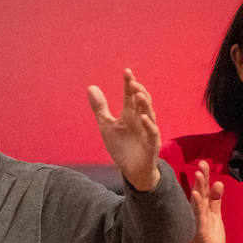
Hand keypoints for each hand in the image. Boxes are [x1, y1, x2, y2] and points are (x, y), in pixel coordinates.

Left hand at [88, 69, 160, 191]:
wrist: (132, 171)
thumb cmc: (122, 147)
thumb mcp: (106, 126)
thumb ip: (100, 108)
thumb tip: (90, 87)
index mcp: (130, 115)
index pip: (131, 96)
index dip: (129, 84)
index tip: (127, 71)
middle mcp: (141, 121)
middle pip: (142, 102)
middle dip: (138, 91)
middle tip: (132, 81)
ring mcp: (147, 132)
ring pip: (149, 115)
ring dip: (145, 104)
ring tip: (139, 94)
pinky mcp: (151, 145)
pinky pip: (152, 133)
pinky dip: (148, 125)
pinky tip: (143, 117)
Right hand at [177, 161, 225, 242]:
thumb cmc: (209, 238)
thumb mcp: (215, 215)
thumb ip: (215, 200)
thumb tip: (218, 182)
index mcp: (204, 208)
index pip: (204, 189)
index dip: (205, 177)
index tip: (203, 163)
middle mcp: (199, 212)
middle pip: (200, 191)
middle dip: (202, 177)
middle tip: (201, 162)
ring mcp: (198, 220)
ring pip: (198, 201)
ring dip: (198, 187)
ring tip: (198, 174)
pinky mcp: (199, 229)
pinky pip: (199, 215)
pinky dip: (197, 204)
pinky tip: (195, 194)